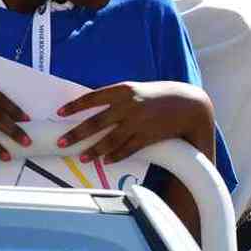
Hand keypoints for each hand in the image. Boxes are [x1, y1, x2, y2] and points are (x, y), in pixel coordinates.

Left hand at [56, 81, 215, 163]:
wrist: (189, 105)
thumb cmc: (161, 96)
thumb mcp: (139, 90)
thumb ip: (119, 99)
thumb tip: (96, 110)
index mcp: (125, 90)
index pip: (93, 97)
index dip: (75, 105)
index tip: (60, 112)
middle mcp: (130, 105)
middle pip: (97, 122)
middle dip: (77, 133)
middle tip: (62, 142)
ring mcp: (139, 121)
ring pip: (111, 139)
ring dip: (94, 150)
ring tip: (82, 157)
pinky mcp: (149, 136)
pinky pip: (128, 148)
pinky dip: (116, 155)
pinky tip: (106, 160)